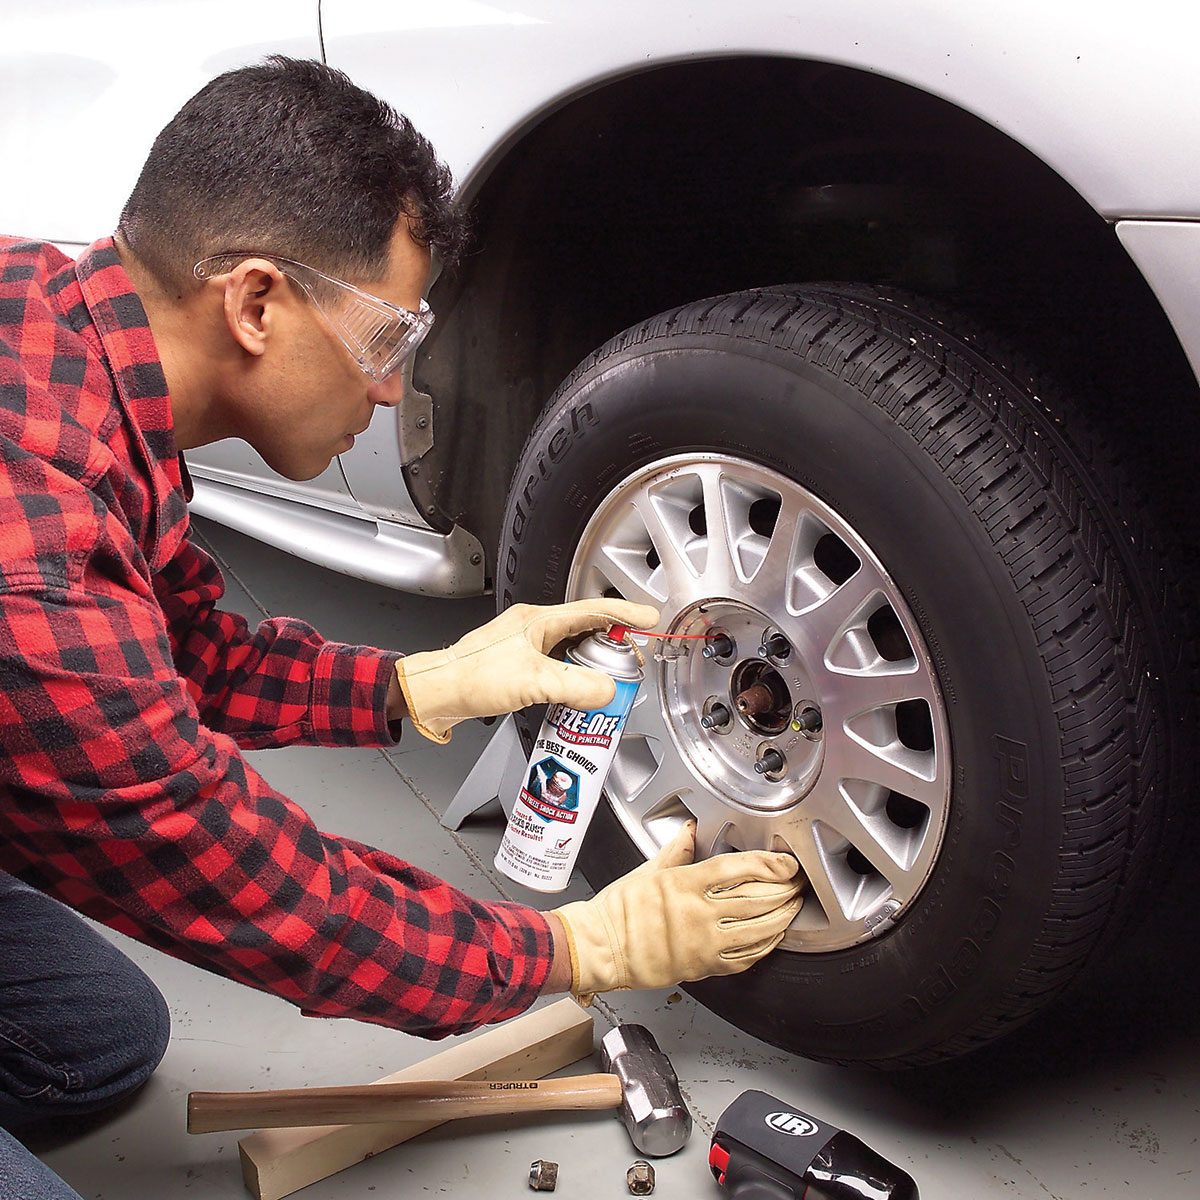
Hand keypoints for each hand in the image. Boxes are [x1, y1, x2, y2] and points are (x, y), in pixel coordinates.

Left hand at [394, 599, 658, 742]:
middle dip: (614, 643)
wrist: (435, 693)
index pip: (593, 609)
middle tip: (633, 662)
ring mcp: (527, 645)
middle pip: (587, 629)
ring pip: (573, 648)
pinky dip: (576, 676)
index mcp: (540, 620)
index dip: (626, 613)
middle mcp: (535, 628)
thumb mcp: (532, 682)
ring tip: (612, 680)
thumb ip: (575, 686)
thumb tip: (607, 691)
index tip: (650, 619)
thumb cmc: (471, 678)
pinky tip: (579, 694)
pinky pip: (559, 664)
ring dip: (594, 662)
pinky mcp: (520, 665)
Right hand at [551, 822, 804, 1000]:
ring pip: (756, 932)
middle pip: (755, 900)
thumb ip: (677, 850)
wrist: (601, 948)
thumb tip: (692, 829)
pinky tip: (772, 938)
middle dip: (783, 891)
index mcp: (684, 884)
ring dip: (781, 919)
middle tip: (797, 884)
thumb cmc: (619, 910)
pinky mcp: (702, 967)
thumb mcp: (648, 870)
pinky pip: (743, 959)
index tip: (786, 863)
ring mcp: (702, 943)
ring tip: (792, 908)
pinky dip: (764, 947)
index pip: (736, 870)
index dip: (768, 865)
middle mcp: (697, 914)